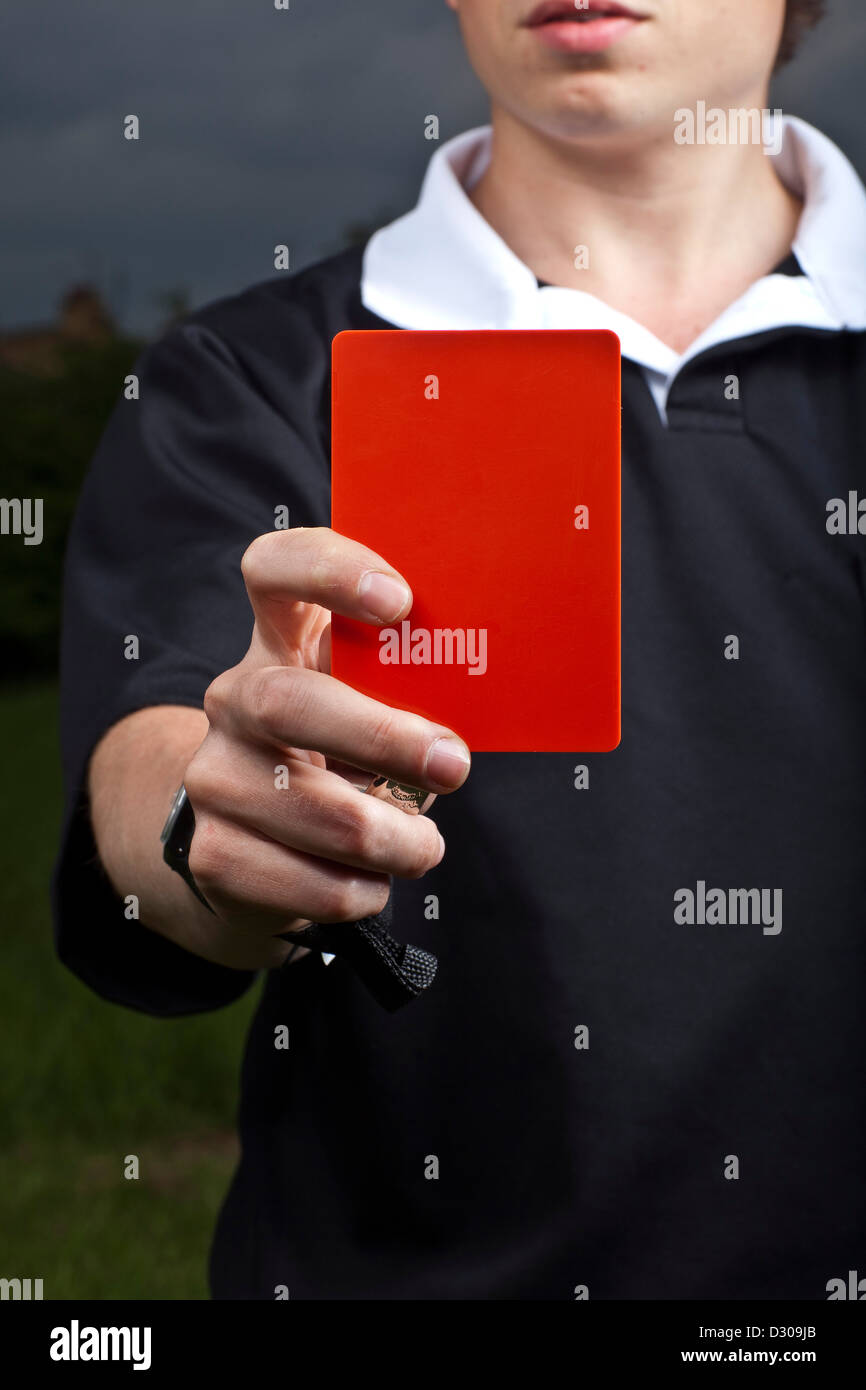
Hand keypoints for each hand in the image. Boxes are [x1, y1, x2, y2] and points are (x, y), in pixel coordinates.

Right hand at [182, 528, 470, 968]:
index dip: (331, 571)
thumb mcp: (369, 703)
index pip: (275, 568)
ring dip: (394, 840)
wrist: (254, 844)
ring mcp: (214, 776)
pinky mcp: (213, 854)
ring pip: (314, 811)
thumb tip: (490, 688)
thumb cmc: (342, 755)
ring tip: (422, 846)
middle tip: (453, 765)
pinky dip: (364, 890)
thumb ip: (409, 684)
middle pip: (287, 701)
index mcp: (279, 638)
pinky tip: (370, 879)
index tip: (399, 602)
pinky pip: (313, 884)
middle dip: (382, 737)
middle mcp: (235, 698)